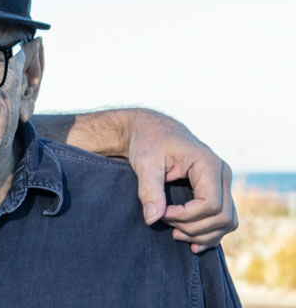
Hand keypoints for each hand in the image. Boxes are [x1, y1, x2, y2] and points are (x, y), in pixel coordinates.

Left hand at [126, 109, 237, 252]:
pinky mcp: (218, 191)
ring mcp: (224, 183)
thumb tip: (152, 219)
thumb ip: (149, 190)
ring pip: (227, 222)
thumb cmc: (148, 143)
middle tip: (165, 222)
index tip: (161, 213)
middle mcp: (223, 174)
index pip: (210, 205)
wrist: (152, 130)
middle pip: (222, 217)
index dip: (185, 216)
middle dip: (193, 227)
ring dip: (203, 234)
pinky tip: (192, 242)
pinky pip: (224, 219)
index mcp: (209, 164)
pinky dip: (211, 233)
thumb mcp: (145, 162)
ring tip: (175, 233)